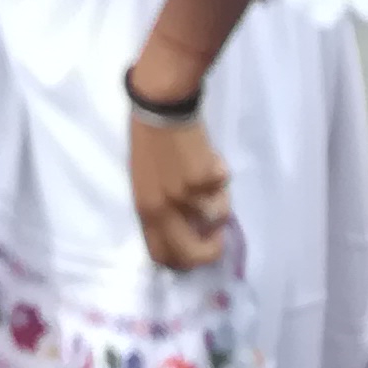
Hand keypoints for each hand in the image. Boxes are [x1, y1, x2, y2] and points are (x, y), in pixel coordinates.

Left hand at [129, 113, 231, 270]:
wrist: (160, 105)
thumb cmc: (149, 140)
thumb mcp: (146, 182)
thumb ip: (161, 209)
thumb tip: (186, 230)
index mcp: (145, 210)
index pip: (161, 255)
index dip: (182, 262)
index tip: (196, 251)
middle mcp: (164, 209)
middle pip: (191, 254)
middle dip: (210, 251)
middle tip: (217, 238)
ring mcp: (186, 194)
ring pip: (216, 214)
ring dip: (218, 196)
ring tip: (208, 173)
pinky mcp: (206, 178)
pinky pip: (223, 184)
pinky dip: (221, 172)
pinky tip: (209, 155)